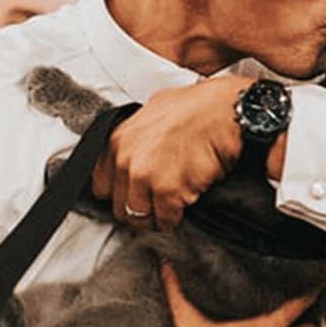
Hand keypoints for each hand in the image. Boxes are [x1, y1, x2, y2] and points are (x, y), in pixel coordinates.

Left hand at [94, 76, 249, 230]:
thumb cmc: (198, 107)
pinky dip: (173, 219)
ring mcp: (145, 177)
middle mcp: (126, 159)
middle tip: (152, 207)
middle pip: (119, 206)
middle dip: (136, 209)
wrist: (225, 112)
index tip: (129, 196)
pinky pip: (165, 219)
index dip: (118, 194)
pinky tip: (182, 209)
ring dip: (154, 218)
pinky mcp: (168, 191)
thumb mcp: (156, 109)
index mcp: (118, 140)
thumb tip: (140, 142)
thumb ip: (140, 132)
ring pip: (138, 217)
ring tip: (166, 212)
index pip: (101, 186)